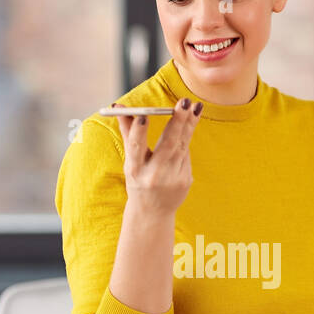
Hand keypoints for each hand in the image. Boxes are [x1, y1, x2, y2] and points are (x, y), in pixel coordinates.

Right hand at [114, 97, 201, 217]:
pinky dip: (185, 140)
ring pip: (182, 146)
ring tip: (194, 106)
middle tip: (185, 102)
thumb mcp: (130, 159)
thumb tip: (118, 105)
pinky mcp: (185, 181)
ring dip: (189, 124)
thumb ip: (128, 131)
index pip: (136, 148)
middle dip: (177, 122)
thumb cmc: (138, 179)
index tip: (143, 115)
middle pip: (168, 145)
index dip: (138, 132)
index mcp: (134, 169)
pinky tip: (187, 129)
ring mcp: (172, 180)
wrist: (152, 212)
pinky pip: (186, 154)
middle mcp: (153, 175)